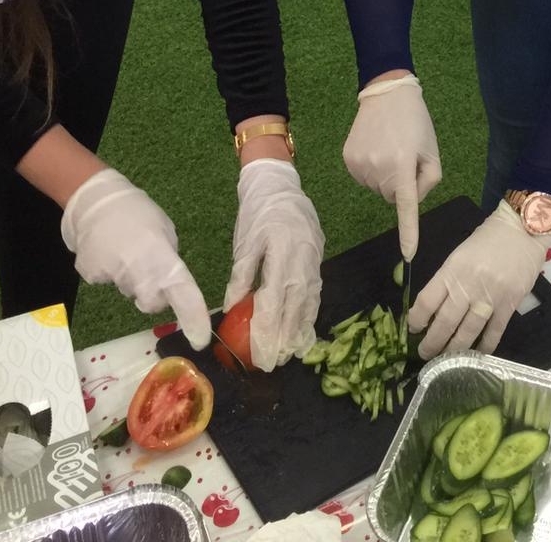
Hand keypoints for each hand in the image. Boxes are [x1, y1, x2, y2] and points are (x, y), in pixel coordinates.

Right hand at [61, 168, 210, 347]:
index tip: (201, 338)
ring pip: (129, 291)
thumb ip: (167, 258)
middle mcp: (136, 270)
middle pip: (152, 301)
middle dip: (154, 293)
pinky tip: (108, 251)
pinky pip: (107, 282)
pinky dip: (110, 272)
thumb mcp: (163, 230)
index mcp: (160, 254)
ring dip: (131, 277)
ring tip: (125, 249)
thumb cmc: (135, 211)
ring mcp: (110, 275)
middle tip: (149, 266)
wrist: (93, 200)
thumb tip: (168, 280)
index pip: (182, 290)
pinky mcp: (90, 276)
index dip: (193, 315)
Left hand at [223, 159, 324, 369]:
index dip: (267, 331)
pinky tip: (304, 330)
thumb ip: (241, 275)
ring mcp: (314, 260)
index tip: (259, 355)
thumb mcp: (245, 243)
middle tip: (273, 364)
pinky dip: (310, 313)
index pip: (274, 300)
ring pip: (309, 301)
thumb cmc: (258, 213)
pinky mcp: (318, 260)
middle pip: (294, 306)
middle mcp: (302, 259)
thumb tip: (232, 308)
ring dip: (300, 330)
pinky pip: (316, 292)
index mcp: (281, 253)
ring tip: (291, 354)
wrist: (281, 185)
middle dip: (284, 338)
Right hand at [343, 74, 440, 258]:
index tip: (409, 255)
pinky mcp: (348, 160)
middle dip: (400, 183)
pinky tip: (376, 147)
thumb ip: (427, 182)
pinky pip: (364, 178)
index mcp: (402, 166)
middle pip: (392, 196)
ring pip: (377, 188)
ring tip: (390, 147)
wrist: (386, 93)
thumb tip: (409, 201)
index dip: (408, 233)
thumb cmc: (416, 123)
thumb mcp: (432, 152)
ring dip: (385, 175)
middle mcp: (378, 169)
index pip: (406, 208)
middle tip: (404, 155)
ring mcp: (359, 165)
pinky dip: (372, 169)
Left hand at [408, 202, 545, 358]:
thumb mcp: (460, 254)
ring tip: (444, 361)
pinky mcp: (509, 305)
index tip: (413, 328)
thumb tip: (433, 310)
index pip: (427, 300)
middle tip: (424, 353)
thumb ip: (448, 280)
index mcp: (452, 269)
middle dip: (431, 343)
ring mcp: (490, 297)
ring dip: (453, 350)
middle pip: (444, 322)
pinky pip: (493, 333)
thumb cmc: (488, 240)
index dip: (416, 319)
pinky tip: (475, 355)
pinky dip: (483, 347)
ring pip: (467, 332)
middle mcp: (468, 285)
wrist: (523, 230)